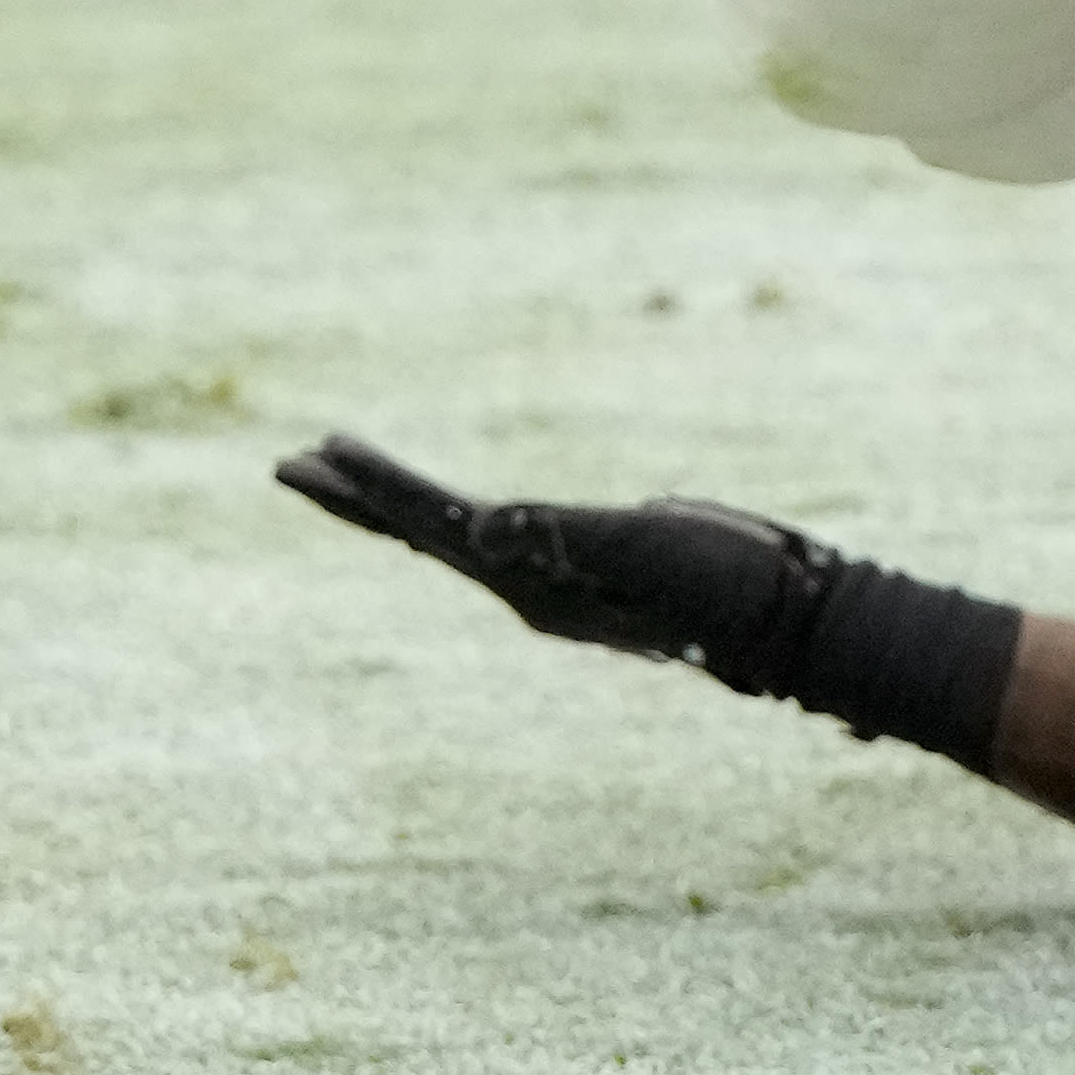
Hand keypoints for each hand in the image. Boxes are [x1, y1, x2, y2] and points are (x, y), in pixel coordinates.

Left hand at [274, 434, 825, 684]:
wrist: (783, 622)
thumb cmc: (725, 584)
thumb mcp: (646, 549)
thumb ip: (566, 535)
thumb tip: (485, 524)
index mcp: (532, 582)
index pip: (434, 524)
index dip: (377, 487)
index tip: (319, 453)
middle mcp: (527, 586)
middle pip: (421, 535)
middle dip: (357, 498)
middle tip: (290, 462)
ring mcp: (554, 580)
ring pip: (452, 538)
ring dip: (395, 504)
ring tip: (348, 470)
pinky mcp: (584, 563)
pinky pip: (495, 538)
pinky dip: (452, 515)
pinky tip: (450, 512)